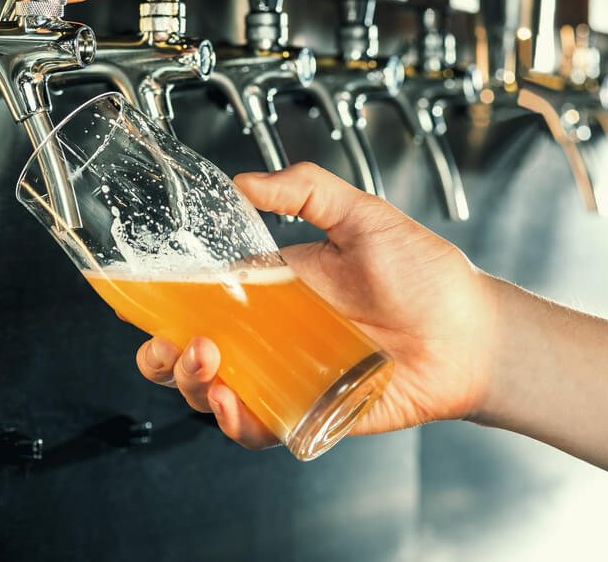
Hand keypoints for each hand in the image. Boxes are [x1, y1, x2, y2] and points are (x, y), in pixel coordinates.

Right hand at [136, 163, 502, 449]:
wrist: (472, 334)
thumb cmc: (425, 277)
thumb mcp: (363, 217)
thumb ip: (306, 190)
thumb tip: (244, 181)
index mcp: (273, 290)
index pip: (202, 298)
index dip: (164, 302)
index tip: (135, 300)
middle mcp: (271, 336)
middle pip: (194, 352)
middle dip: (163, 355)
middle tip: (166, 345)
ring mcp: (286, 376)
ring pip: (215, 392)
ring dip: (192, 384)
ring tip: (205, 364)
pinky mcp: (308, 413)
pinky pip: (260, 426)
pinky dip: (236, 422)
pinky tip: (231, 403)